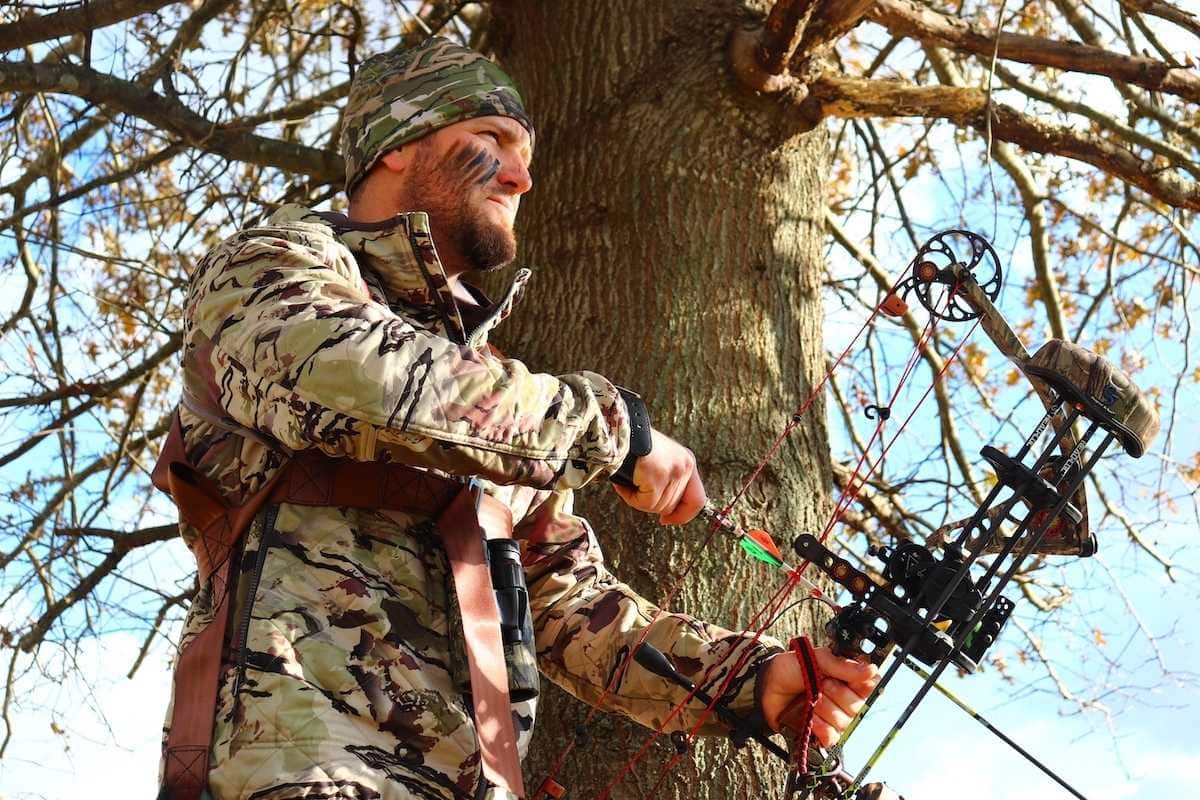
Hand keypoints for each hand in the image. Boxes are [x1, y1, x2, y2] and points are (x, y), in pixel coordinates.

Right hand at [611, 429, 706, 524]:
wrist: (621, 431)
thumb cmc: (634, 445)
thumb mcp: (661, 462)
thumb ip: (668, 482)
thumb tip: (667, 513)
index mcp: (688, 462)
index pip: (697, 500)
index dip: (683, 516)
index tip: (666, 521)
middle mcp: (685, 467)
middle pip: (671, 506)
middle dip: (650, 504)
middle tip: (634, 490)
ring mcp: (673, 472)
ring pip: (655, 506)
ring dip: (637, 499)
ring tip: (627, 481)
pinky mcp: (658, 476)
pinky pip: (644, 503)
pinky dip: (630, 496)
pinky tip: (623, 482)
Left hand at [758, 647, 878, 747]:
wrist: (767, 685)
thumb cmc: (791, 668)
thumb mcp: (817, 659)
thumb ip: (843, 666)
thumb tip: (871, 670)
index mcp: (848, 678)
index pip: (871, 686)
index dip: (862, 685)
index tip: (849, 679)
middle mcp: (845, 699)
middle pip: (857, 706)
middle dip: (836, 694)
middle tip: (820, 684)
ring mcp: (834, 717)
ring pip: (844, 722)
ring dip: (825, 709)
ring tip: (810, 699)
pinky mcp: (821, 732)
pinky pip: (832, 737)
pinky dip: (820, 727)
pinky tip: (810, 717)